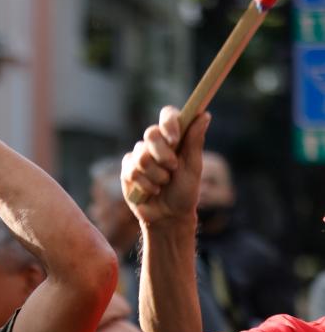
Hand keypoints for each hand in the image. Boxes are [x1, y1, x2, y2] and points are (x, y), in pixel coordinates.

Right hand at [121, 106, 210, 226]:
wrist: (167, 216)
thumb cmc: (184, 192)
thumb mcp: (193, 168)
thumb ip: (194, 142)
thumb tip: (204, 115)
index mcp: (174, 138)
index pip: (167, 115)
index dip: (169, 123)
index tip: (175, 139)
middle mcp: (155, 144)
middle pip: (150, 133)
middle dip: (162, 154)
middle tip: (172, 169)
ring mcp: (139, 156)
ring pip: (141, 156)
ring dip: (156, 175)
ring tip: (163, 184)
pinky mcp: (127, 170)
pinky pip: (131, 170)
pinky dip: (144, 184)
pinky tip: (151, 191)